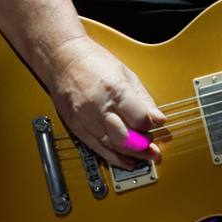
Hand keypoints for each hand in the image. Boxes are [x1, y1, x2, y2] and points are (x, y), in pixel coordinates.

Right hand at [47, 36, 167, 169]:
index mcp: (115, 90)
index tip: (155, 125)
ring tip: (144, 158)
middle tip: (153, 150)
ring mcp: (85, 119)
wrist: (63, 59)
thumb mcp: (126, 74)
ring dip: (130, 155)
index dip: (150, 125)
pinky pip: (96, 148)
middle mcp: (99, 107)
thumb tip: (158, 118)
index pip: (139, 119)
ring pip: (111, 146)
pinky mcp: (76, 127)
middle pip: (126, 137)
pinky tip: (125, 162)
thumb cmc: (94, 62)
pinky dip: (113, 157)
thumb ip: (143, 99)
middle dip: (142, 147)